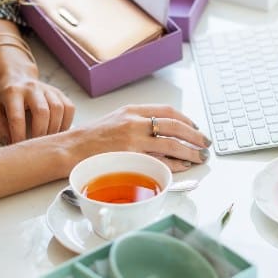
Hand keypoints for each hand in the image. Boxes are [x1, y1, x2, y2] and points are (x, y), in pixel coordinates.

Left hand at [0, 73, 74, 143]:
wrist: (17, 77)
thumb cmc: (4, 99)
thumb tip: (12, 142)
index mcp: (12, 93)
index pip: (17, 117)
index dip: (19, 135)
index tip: (19, 147)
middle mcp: (31, 88)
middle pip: (42, 111)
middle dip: (40, 133)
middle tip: (37, 146)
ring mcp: (47, 89)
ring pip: (58, 109)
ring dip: (55, 129)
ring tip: (48, 140)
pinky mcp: (59, 92)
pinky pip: (69, 108)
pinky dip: (66, 122)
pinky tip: (58, 132)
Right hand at [75, 105, 211, 171]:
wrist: (71, 149)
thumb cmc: (92, 138)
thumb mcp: (116, 120)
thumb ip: (139, 122)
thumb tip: (164, 131)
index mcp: (132, 111)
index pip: (167, 111)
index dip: (186, 120)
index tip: (195, 128)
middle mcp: (135, 123)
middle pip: (174, 126)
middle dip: (194, 136)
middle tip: (205, 143)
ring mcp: (133, 141)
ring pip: (171, 144)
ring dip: (190, 151)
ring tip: (201, 156)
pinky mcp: (130, 158)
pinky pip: (159, 161)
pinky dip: (175, 164)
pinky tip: (183, 166)